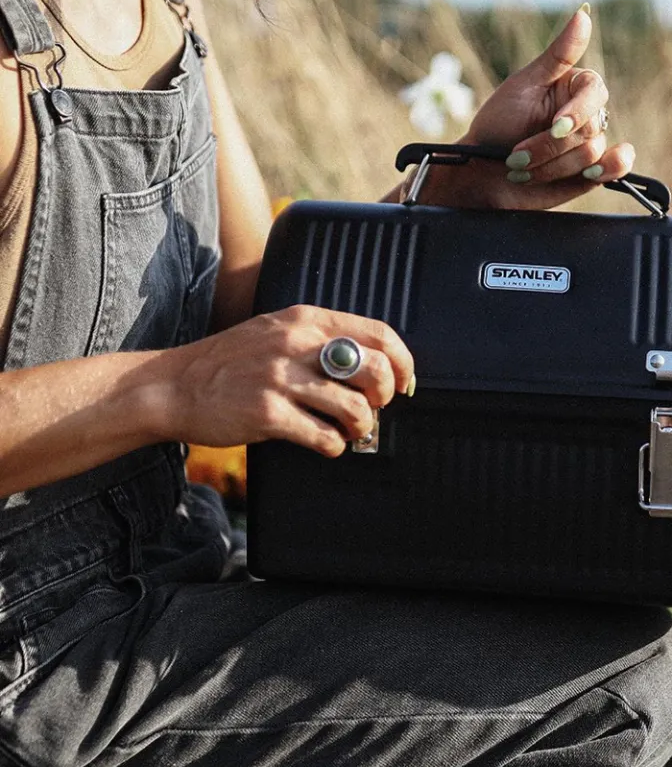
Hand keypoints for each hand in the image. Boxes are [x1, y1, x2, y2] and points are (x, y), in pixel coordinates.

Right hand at [159, 306, 414, 456]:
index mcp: (305, 320)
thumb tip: (372, 363)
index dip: (402, 363)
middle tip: (371, 408)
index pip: (379, 334)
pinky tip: (325, 443)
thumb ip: (320, 340)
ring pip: (354, 408)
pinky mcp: (268, 414)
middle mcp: (296, 344)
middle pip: (374, 370)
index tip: (403, 384)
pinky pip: (324, 437)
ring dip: (360, 427)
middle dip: (384, 397)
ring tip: (347, 430)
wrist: (173, 385)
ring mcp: (281, 379)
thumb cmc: (231, 362)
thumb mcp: (276, 330)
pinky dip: (334, 447)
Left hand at [423, 5, 634, 209]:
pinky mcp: (588, 176)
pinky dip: (612, 168)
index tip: (554, 127)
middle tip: (515, 157)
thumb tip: (583, 15)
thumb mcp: (523, 86)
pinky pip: (616, 168)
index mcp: (573, 89)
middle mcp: (585, 116)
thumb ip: (557, 56)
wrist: (482, 173)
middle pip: (589, 129)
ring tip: (522, 171)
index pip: (594, 92)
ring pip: (590, 156)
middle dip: (548, 148)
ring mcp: (587, 146)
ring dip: (550, 168)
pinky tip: (593, 173)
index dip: (577, 112)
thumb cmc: (498, 126)